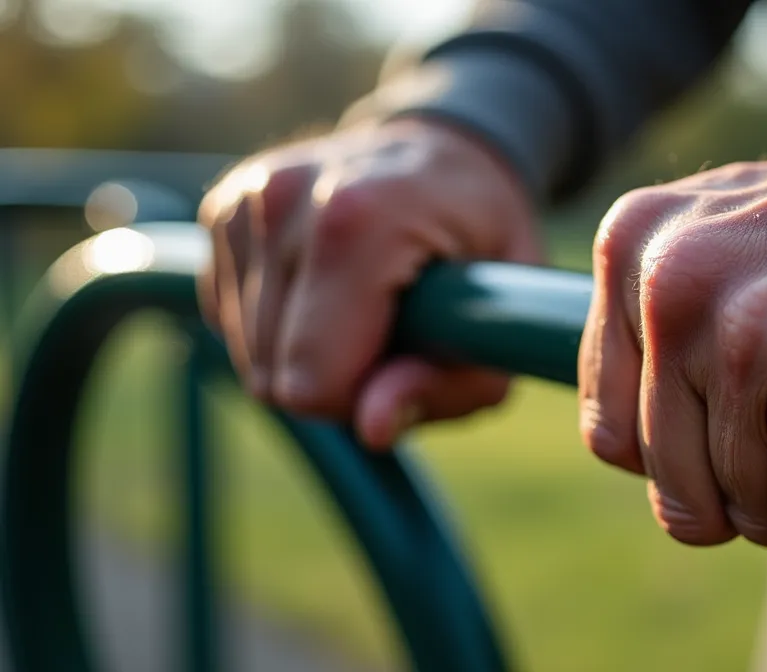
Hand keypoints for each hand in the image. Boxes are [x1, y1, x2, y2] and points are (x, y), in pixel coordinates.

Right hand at [198, 116, 543, 447]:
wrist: (445, 149)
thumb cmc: (482, 241)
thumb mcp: (504, 320)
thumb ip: (447, 385)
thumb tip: (371, 428)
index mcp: (364, 218)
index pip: (315, 380)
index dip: (365, 397)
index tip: (409, 357)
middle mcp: (287, 199)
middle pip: (275, 376)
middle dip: (337, 380)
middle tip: (392, 327)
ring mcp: (246, 201)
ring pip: (247, 356)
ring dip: (307, 353)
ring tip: (363, 300)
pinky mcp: (221, 210)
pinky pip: (230, 320)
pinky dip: (280, 322)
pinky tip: (326, 284)